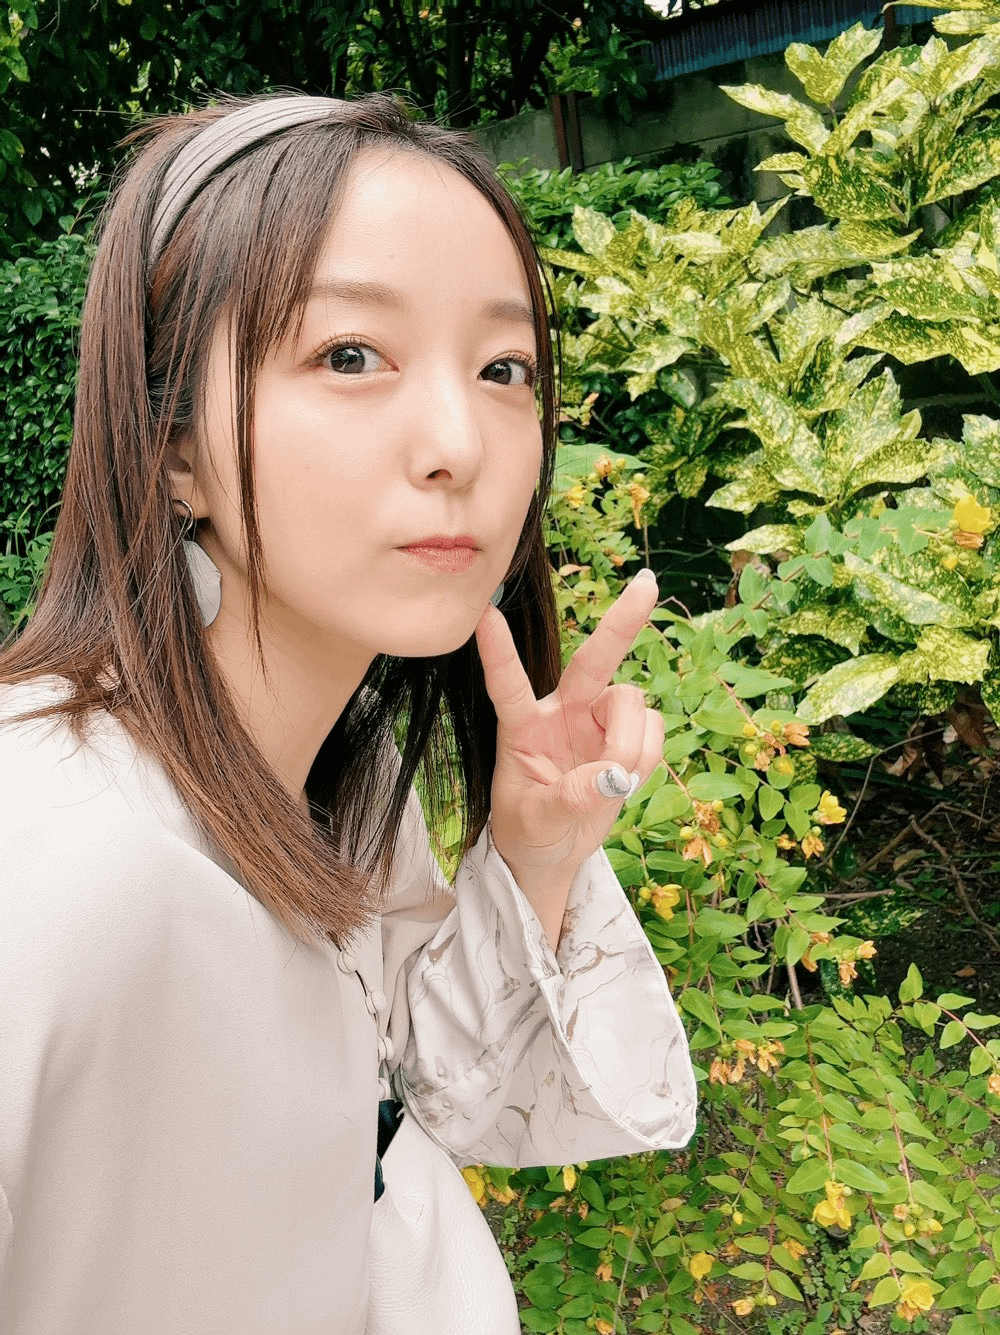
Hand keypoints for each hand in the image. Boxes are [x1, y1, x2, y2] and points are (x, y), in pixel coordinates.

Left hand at [474, 570, 664, 889]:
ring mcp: (597, 720)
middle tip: (647, 585)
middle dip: (621, 623)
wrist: (553, 852)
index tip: (484, 614)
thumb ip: (568, 800)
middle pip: (593, 661)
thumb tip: (611, 778)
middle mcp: (562, 711)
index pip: (508, 686)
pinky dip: (646, 757)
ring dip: (630, 744)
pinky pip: (652, 731)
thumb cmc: (529, 829)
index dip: (499, 653)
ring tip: (615, 784)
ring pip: (630, 704)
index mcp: (522, 727)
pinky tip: (625, 782)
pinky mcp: (626, 735)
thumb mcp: (536, 821)